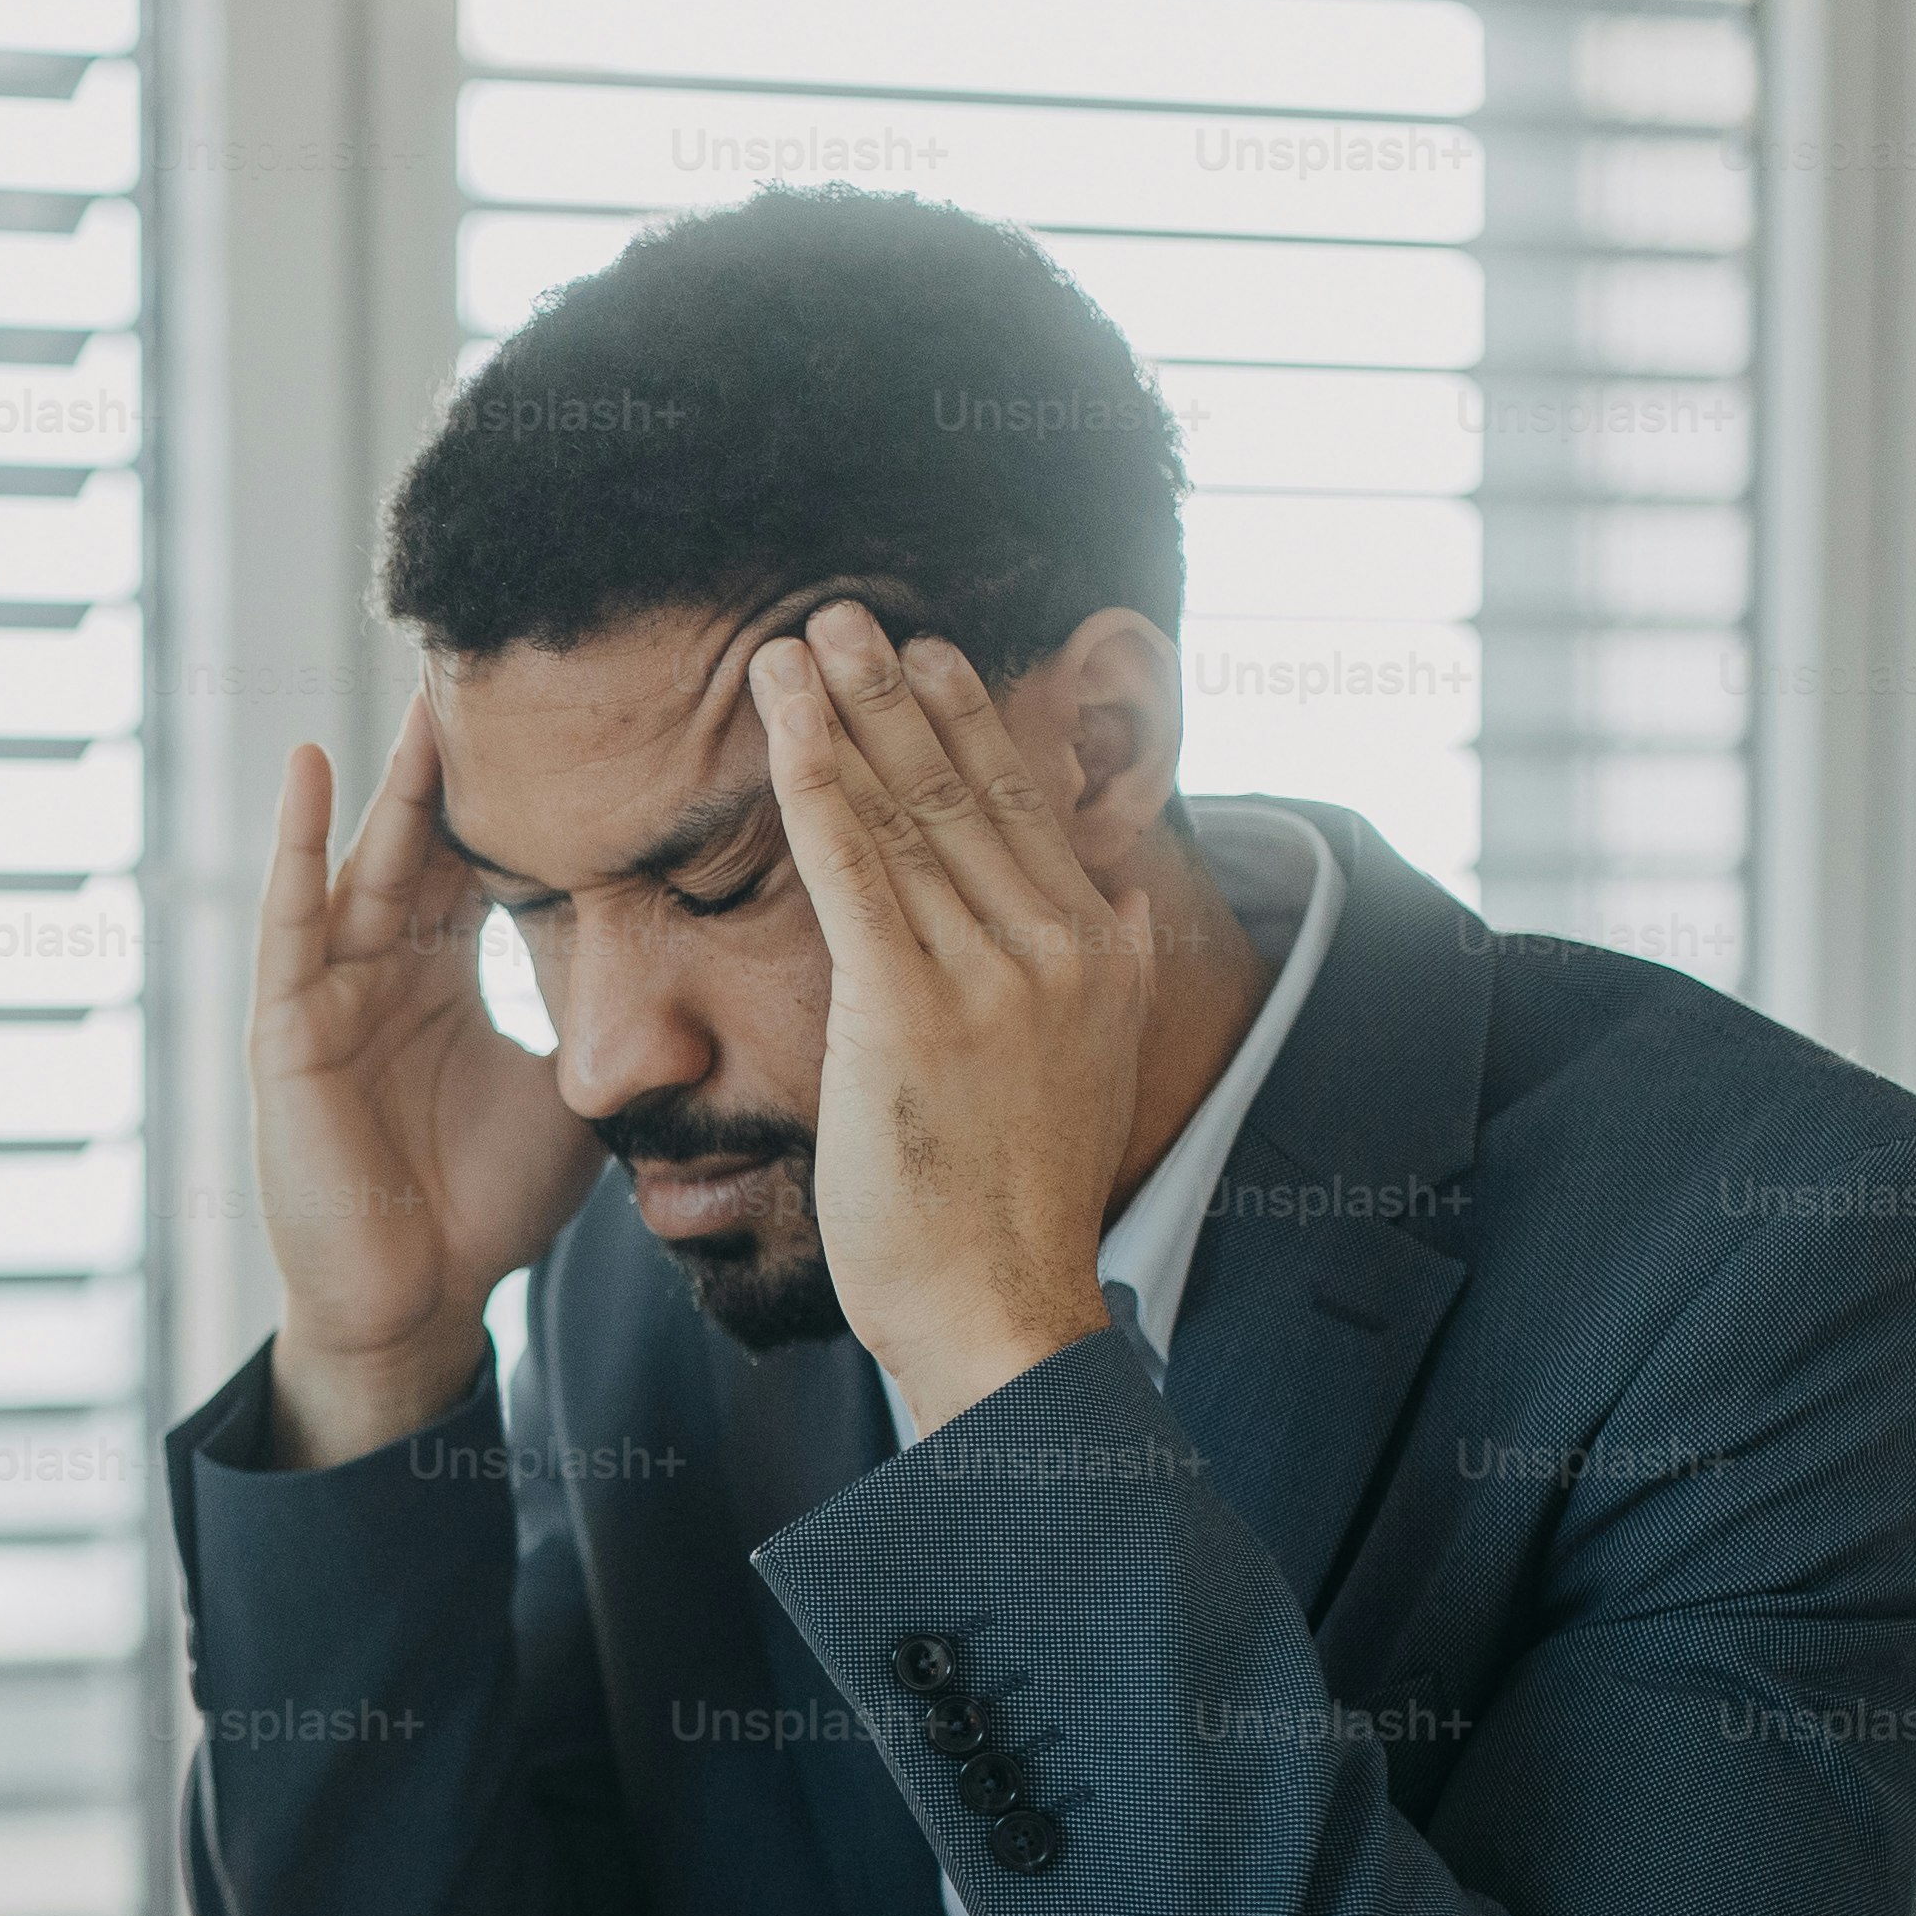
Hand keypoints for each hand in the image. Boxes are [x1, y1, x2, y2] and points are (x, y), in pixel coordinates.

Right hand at [249, 689, 609, 1464]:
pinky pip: (290, 920)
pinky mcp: (287, 1029)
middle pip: (427, 840)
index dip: (520, 791)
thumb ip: (607, 1025)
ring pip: (368, 861)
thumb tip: (707, 972)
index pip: (484, 861)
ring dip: (393, 776)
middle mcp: (384, 970)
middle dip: (459, 758)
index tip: (572, 710)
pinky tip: (308, 765)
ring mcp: (330, 993)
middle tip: (501, 659)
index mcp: (445, 979)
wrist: (419, 1303)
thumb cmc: (484, 1208)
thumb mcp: (569, 1094)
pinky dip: (295, 843)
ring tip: (424, 688)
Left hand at [752, 604, 1156, 1429]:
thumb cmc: (1020, 1204)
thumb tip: (1130, 898)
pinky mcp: (911, 1010)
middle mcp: (1057, 944)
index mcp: (1098, 950)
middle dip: (900, 690)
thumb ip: (1118, 972)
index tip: (928, 654)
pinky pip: (854, 865)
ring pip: (905, 810)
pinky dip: (816, 777)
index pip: (1022, 808)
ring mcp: (988, 974)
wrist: (1001, 1303)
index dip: (968, 721)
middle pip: (963, 788)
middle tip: (850, 612)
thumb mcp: (1097, 1071)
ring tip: (802, 640)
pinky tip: (785, 717)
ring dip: (846, 712)